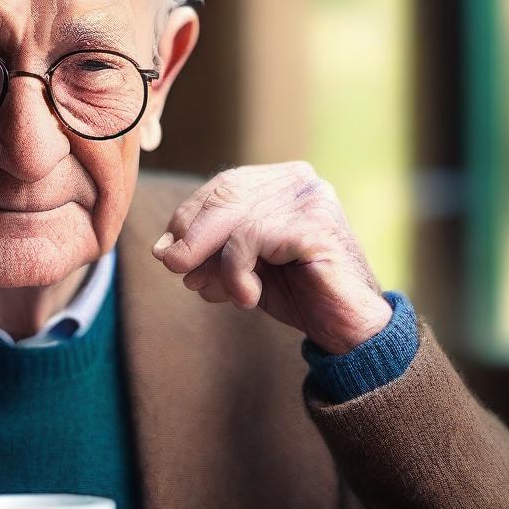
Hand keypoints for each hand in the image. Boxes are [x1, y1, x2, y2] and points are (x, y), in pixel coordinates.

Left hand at [151, 162, 391, 353]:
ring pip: (233, 216)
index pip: (221, 186)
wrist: (345, 328)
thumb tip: (162, 249)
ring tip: (215, 292)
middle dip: (192, 235)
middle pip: (224, 194)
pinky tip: (247, 298)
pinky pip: (251, 240)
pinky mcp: (315, 225)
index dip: (188, 218)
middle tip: (176, 269)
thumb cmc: (294, 292)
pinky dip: (237, 273)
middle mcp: (298, 180)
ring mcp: (310, 199)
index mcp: (280, 180)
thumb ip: (207, 250)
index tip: (168, 253)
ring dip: (212, 260)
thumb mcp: (239, 267)